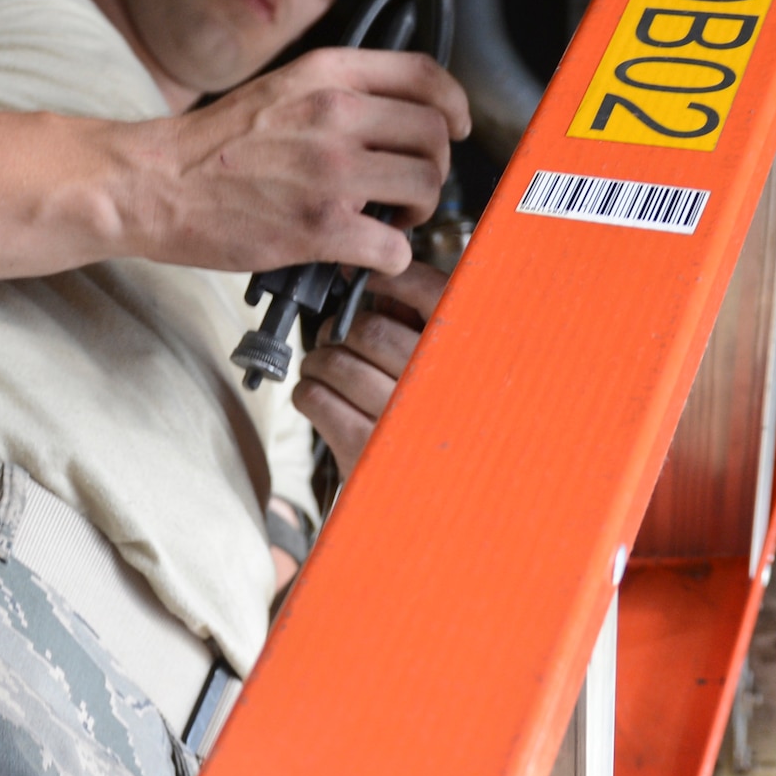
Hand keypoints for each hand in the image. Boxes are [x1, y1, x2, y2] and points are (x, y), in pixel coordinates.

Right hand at [125, 49, 469, 276]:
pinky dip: (389, 257)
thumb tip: (393, 115)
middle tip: (408, 188)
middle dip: (433, 167)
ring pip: (425, 188)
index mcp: (326, 75)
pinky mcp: (321, 226)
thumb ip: (337, 93)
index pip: (424, 76)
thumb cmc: (211, 146)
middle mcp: (335, 114)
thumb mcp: (279, 90)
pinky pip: (394, 247)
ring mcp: (331, 171)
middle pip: (434, 135)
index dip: (453, 105)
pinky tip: (363, 253)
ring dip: (416, 211)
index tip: (454, 127)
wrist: (153, 183)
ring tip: (386, 219)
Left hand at [293, 260, 447, 478]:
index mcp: (467, 357)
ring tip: (326, 368)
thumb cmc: (435, 420)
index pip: (429, 292)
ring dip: (319, 361)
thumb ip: (420, 321)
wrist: (435, 498)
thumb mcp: (444, 368)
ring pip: (334, 362)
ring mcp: (400, 419)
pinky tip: (321, 396)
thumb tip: (377, 280)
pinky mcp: (364, 450)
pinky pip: (314, 398)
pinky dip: (308, 392)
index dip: (390, 278)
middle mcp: (438, 386)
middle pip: (368, 330)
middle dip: (341, 331)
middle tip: (336, 339)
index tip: (364, 279)